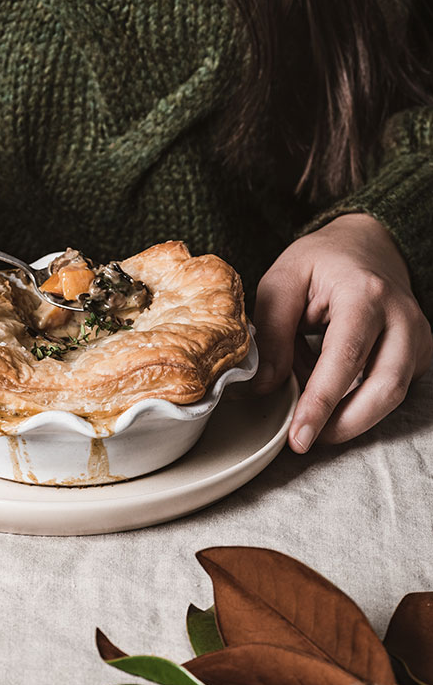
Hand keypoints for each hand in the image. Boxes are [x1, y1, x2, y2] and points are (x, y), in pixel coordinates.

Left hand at [253, 213, 432, 450]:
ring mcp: (417, 337)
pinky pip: (391, 391)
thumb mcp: (282, 280)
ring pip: (392, 397)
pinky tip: (330, 393)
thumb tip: (266, 386)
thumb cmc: (321, 261)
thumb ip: (272, 332)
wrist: (367, 245)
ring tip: (310, 412)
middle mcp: (402, 316)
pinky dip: (358, 402)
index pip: (346, 358)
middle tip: (303, 439)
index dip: (321, 403)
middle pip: (384, 388)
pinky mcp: (419, 354)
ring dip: (349, 416)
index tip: (299, 436)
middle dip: (343, 424)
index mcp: (365, 293)